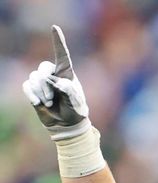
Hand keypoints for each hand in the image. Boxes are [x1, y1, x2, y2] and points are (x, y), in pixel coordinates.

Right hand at [22, 25, 90, 139]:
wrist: (66, 124)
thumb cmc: (75, 112)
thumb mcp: (77, 104)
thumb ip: (70, 92)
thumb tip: (59, 81)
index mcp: (67, 74)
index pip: (62, 55)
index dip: (58, 41)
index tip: (55, 28)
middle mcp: (53, 74)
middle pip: (43, 68)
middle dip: (45, 84)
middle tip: (51, 99)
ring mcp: (42, 82)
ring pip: (34, 78)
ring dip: (41, 92)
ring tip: (49, 104)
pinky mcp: (33, 89)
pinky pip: (26, 86)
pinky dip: (32, 95)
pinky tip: (39, 104)